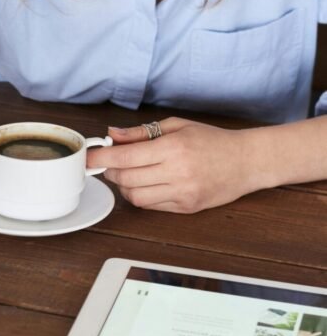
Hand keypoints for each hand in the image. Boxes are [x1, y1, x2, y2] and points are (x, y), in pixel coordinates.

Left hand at [86, 118, 254, 213]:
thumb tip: (112, 134)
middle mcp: (177, 173)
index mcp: (173, 148)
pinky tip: (146, 183)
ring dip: (124, 186)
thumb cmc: (212, 140)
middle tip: (108, 163)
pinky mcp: (186, 208)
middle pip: (126, 179)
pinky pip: (152, 206)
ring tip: (128, 173)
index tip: (88, 157)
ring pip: (136, 197)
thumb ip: (141, 132)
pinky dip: (141, 196)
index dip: (101, 158)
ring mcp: (182, 194)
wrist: (247, 162)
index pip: (125, 158)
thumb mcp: (177, 126)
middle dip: (110, 172)